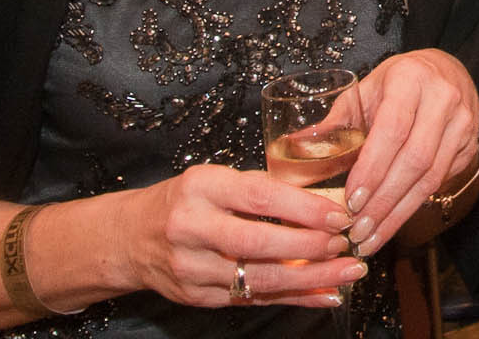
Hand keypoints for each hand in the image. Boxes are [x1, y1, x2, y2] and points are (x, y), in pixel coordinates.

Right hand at [122, 163, 359, 306]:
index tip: (339, 214)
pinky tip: (324, 294)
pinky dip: (293, 298)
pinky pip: (253, 298)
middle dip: (309, 248)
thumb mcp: (217, 180)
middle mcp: (192, 227)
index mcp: (202, 187)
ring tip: (347, 273)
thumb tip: (324, 200)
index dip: (304, 208)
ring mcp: (192, 267)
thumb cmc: (185, 201)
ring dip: (310, 279)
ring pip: (258, 278)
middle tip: (347, 245)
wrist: (130, 237)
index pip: (259, 197)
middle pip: (257, 243)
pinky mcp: (197, 296)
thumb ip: (262, 190)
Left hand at [342, 49, 478, 256]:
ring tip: (370, 238)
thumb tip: (291, 149)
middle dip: (383, 202)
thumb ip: (334, 123)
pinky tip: (391, 223)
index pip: (393, 130)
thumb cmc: (397, 82)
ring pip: (431, 178)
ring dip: (398, 214)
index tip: (351, 201)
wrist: (444, 72)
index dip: (372, 169)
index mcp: (410, 78)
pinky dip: (413, 207)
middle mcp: (442, 98)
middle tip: (357, 231)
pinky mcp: (470, 144)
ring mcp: (462, 122)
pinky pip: (441, 183)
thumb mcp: (364, 91)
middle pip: (415, 160)